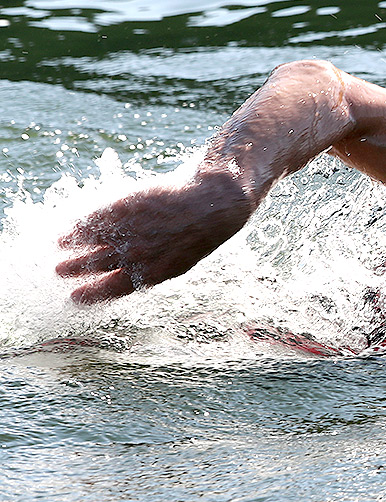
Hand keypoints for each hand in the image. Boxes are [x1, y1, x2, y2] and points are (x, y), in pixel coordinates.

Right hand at [56, 169, 252, 304]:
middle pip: (96, 266)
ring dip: (71, 247)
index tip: (73, 298)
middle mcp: (136, 255)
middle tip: (59, 271)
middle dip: (74, 270)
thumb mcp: (177, 263)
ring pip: (91, 243)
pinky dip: (81, 226)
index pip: (111, 290)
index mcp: (150, 274)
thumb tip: (125, 278)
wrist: (210, 203)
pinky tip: (71, 228)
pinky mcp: (125, 208)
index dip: (90, 295)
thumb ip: (149, 270)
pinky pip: (96, 220)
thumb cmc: (197, 236)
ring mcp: (129, 231)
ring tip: (58, 248)